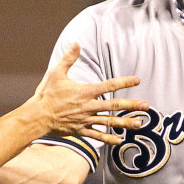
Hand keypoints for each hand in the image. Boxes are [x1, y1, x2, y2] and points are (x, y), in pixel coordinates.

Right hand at [31, 43, 147, 144]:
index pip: (109, 85)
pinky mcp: (80, 130)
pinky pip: (97, 135)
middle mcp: (88, 106)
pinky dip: (109, 139)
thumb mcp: (56, 73)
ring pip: (109, 122)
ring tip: (139, 124)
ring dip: (125, 123)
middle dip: (132, 105)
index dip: (124, 82)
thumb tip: (77, 43)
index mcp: (85, 92)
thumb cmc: (46, 94)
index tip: (137, 79)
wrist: (37, 116)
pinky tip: (120, 141)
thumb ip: (69, 58)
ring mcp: (86, 120)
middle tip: (146, 106)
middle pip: (114, 106)